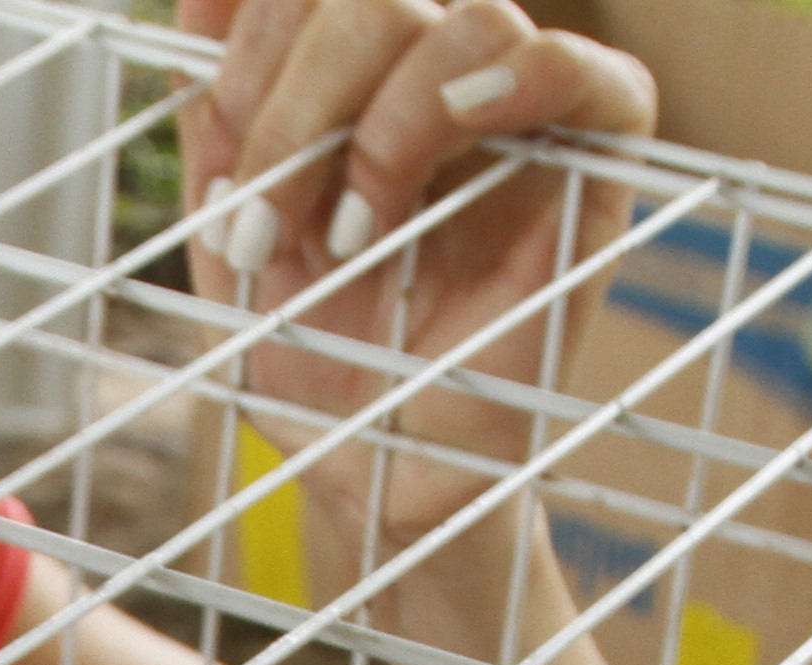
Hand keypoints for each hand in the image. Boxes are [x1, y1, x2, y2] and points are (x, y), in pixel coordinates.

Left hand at [178, 0, 656, 509]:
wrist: (376, 471)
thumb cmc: (314, 364)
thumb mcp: (230, 237)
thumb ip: (219, 120)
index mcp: (347, 75)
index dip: (249, 44)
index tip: (218, 161)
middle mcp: (431, 72)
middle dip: (294, 106)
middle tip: (261, 227)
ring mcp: (515, 108)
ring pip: (463, 18)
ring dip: (382, 124)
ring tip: (349, 238)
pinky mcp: (593, 161)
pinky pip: (580, 69)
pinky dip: (517, 78)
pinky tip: (457, 132)